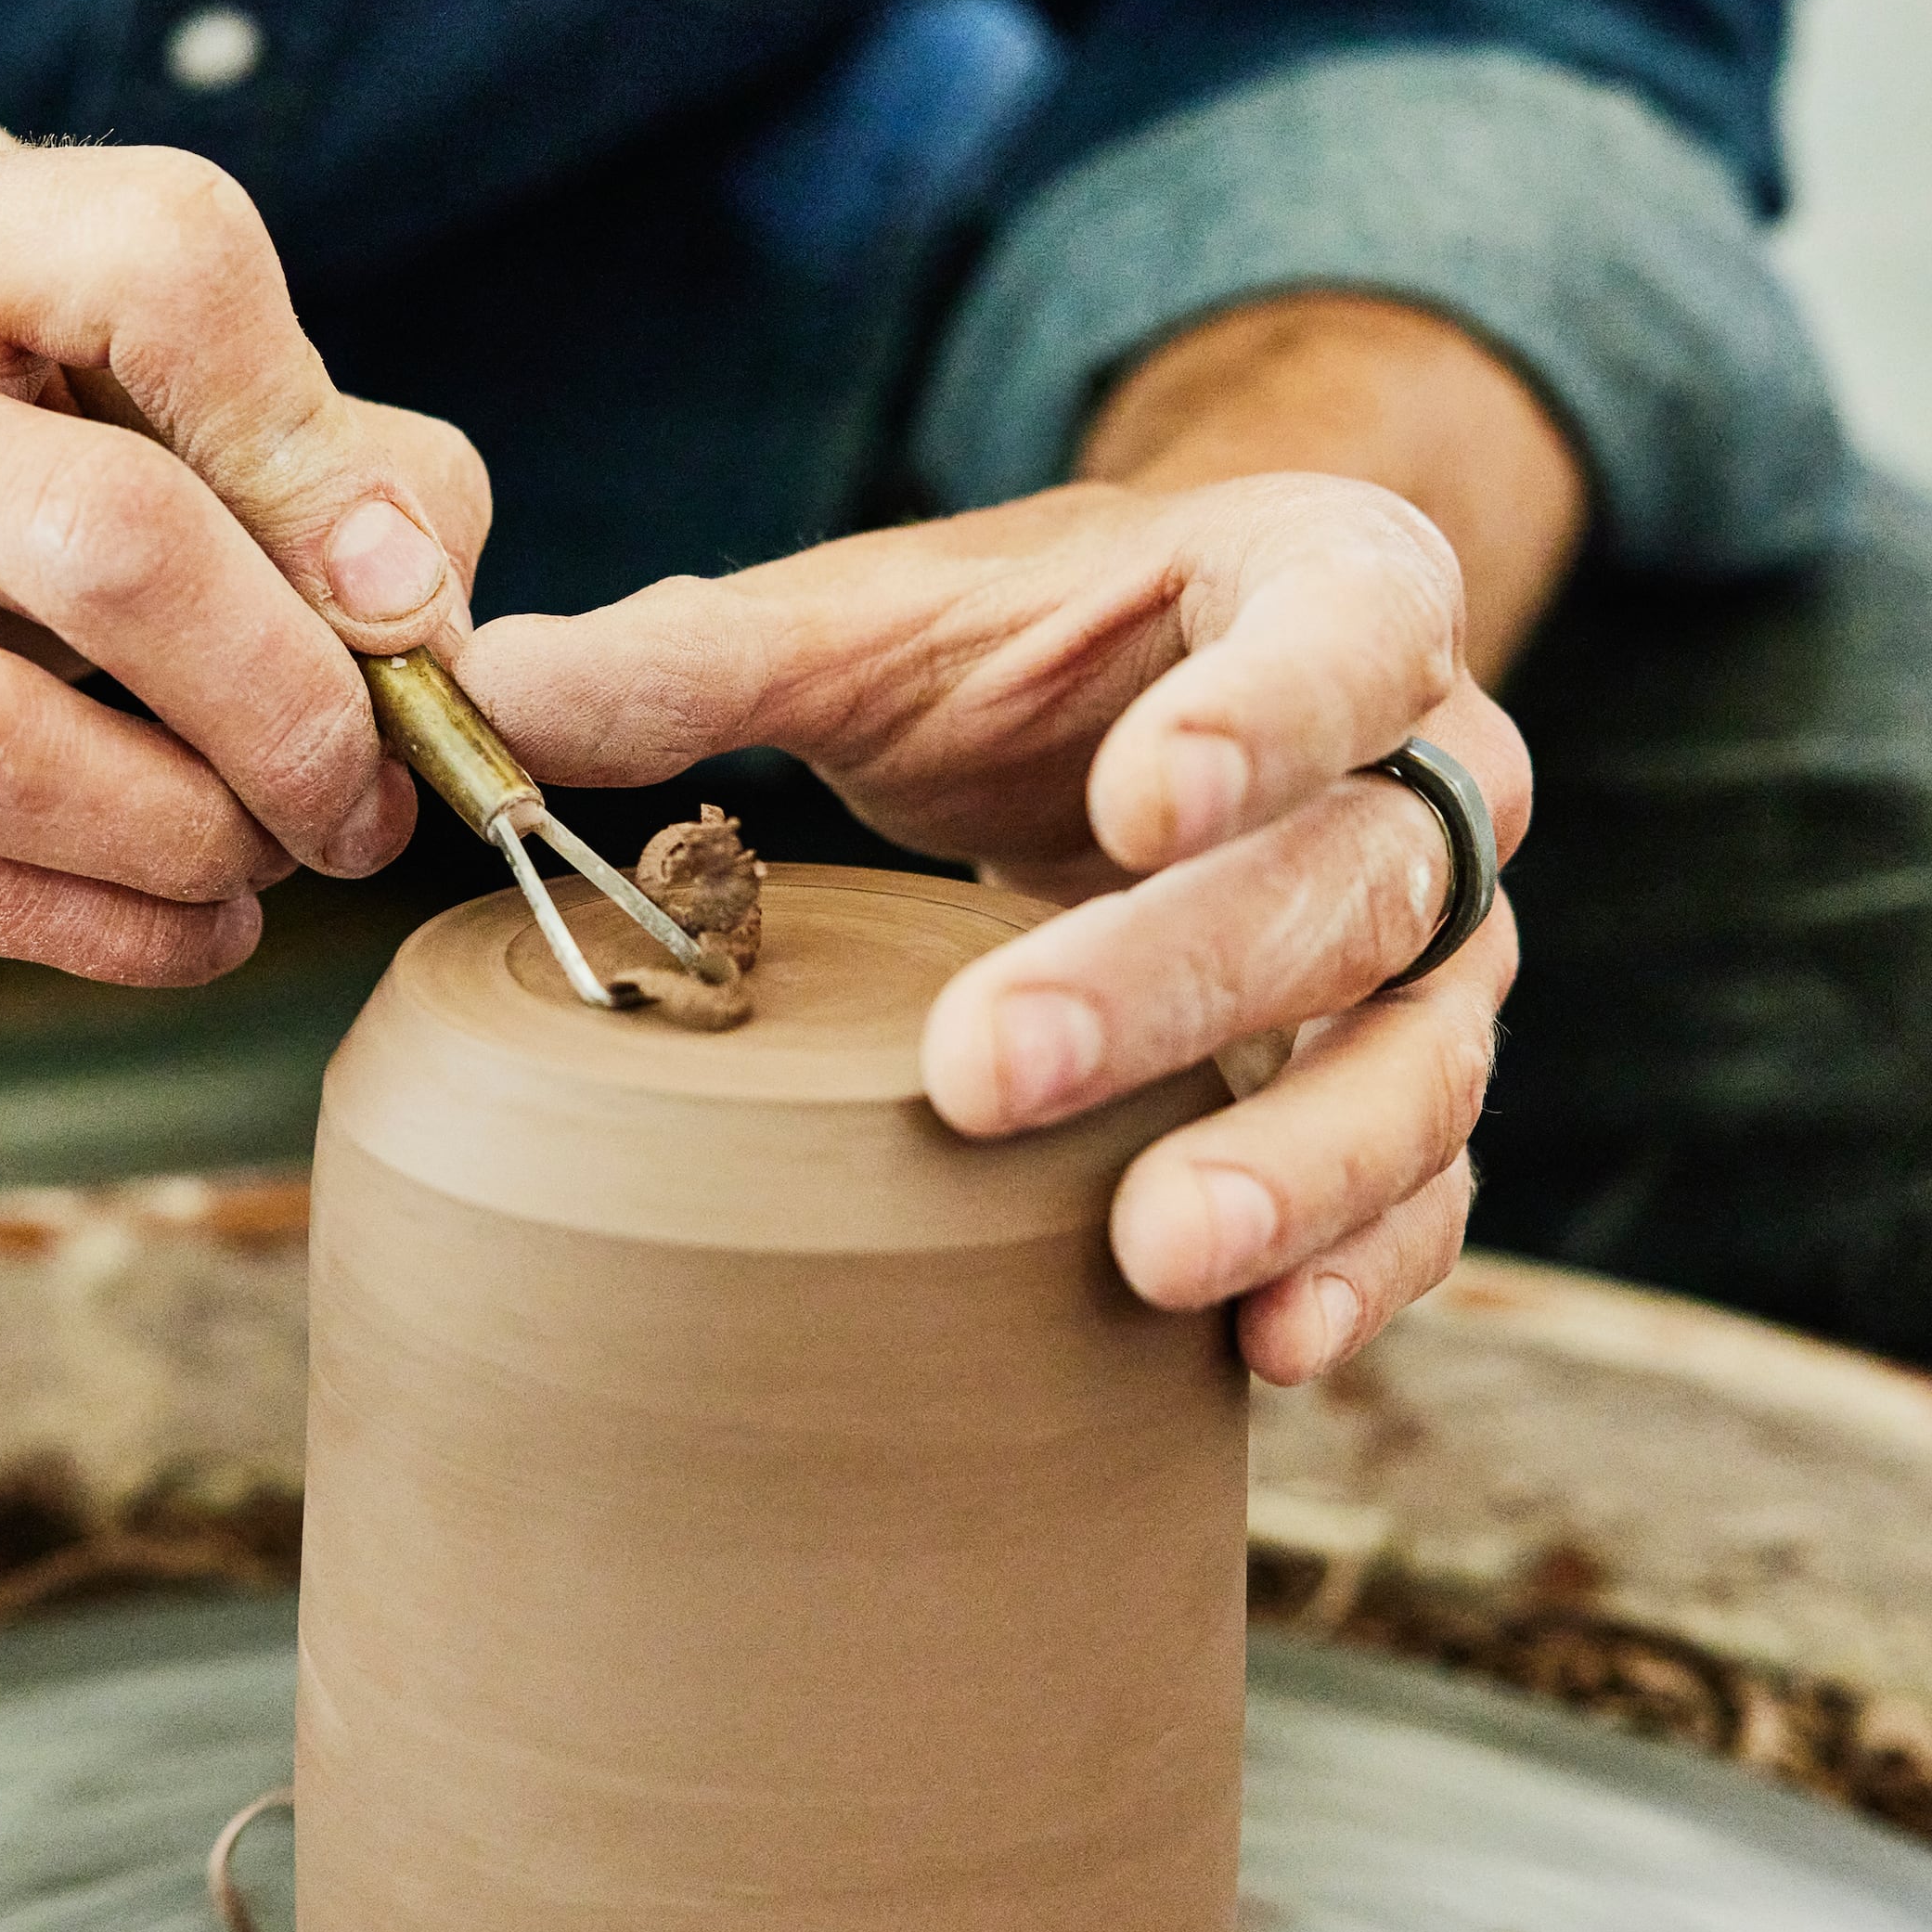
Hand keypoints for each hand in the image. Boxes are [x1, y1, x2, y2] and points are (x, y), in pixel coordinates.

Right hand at [0, 152, 487, 988]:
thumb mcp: (44, 380)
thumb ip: (285, 448)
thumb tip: (427, 588)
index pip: (164, 262)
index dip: (326, 448)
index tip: (402, 591)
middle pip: (108, 537)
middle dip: (295, 695)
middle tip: (363, 778)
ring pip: (13, 753)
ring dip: (204, 837)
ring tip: (271, 854)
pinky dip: (119, 931)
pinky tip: (184, 921)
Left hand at [460, 474, 1530, 1382]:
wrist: (1169, 707)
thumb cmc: (1028, 657)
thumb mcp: (883, 624)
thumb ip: (711, 653)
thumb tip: (495, 691)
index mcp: (1330, 581)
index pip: (1348, 629)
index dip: (1264, 718)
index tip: (1138, 801)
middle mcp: (1431, 765)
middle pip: (1353, 878)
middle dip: (1178, 984)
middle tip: (992, 1071)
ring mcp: (1436, 944)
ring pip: (1419, 1055)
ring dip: (1295, 1165)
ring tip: (1153, 1257)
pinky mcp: (1414, 1083)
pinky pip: (1433, 1191)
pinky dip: (1360, 1272)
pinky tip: (1258, 1350)